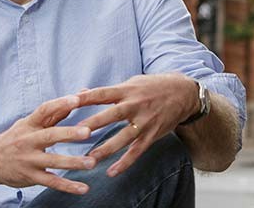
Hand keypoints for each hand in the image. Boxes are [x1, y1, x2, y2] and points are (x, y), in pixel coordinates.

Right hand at [0, 95, 96, 194]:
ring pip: (53, 161)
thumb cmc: (17, 137)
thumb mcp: (32, 122)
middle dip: (69, 133)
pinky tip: (83, 188)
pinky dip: (68, 186)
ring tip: (91, 163)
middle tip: (88, 132)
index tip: (77, 99)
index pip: (44, 110)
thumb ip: (58, 111)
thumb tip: (83, 93)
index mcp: (30, 124)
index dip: (60, 103)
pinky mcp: (30, 177)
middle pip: (50, 135)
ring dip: (73, 162)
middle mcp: (28, 141)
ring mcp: (29, 160)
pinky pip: (51, 182)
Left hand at [75, 73, 198, 176]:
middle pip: (113, 114)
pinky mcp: (153, 134)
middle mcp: (136, 105)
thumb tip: (81, 92)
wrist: (184, 93)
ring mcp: (145, 121)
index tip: (69, 102)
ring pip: (124, 136)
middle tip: (77, 132)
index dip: (87, 98)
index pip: (103, 93)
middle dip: (95, 123)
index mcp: (127, 90)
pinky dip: (125, 162)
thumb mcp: (132, 83)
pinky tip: (112, 172)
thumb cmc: (153, 86)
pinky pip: (137, 150)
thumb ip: (108, 91)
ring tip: (90, 159)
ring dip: (107, 148)